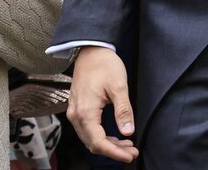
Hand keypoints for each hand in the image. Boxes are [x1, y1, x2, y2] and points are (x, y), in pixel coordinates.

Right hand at [68, 47, 138, 162]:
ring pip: (90, 138)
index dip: (115, 152)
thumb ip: (123, 110)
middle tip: (132, 152)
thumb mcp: (119, 86)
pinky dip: (102, 137)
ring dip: (108, 145)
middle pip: (93, 144)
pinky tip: (116, 136)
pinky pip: (88, 130)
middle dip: (113, 151)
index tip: (130, 155)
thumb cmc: (104, 65)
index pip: (98, 142)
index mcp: (85, 112)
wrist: (91, 51)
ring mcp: (75, 113)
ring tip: (127, 146)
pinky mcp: (78, 109)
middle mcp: (76, 116)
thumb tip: (128, 132)